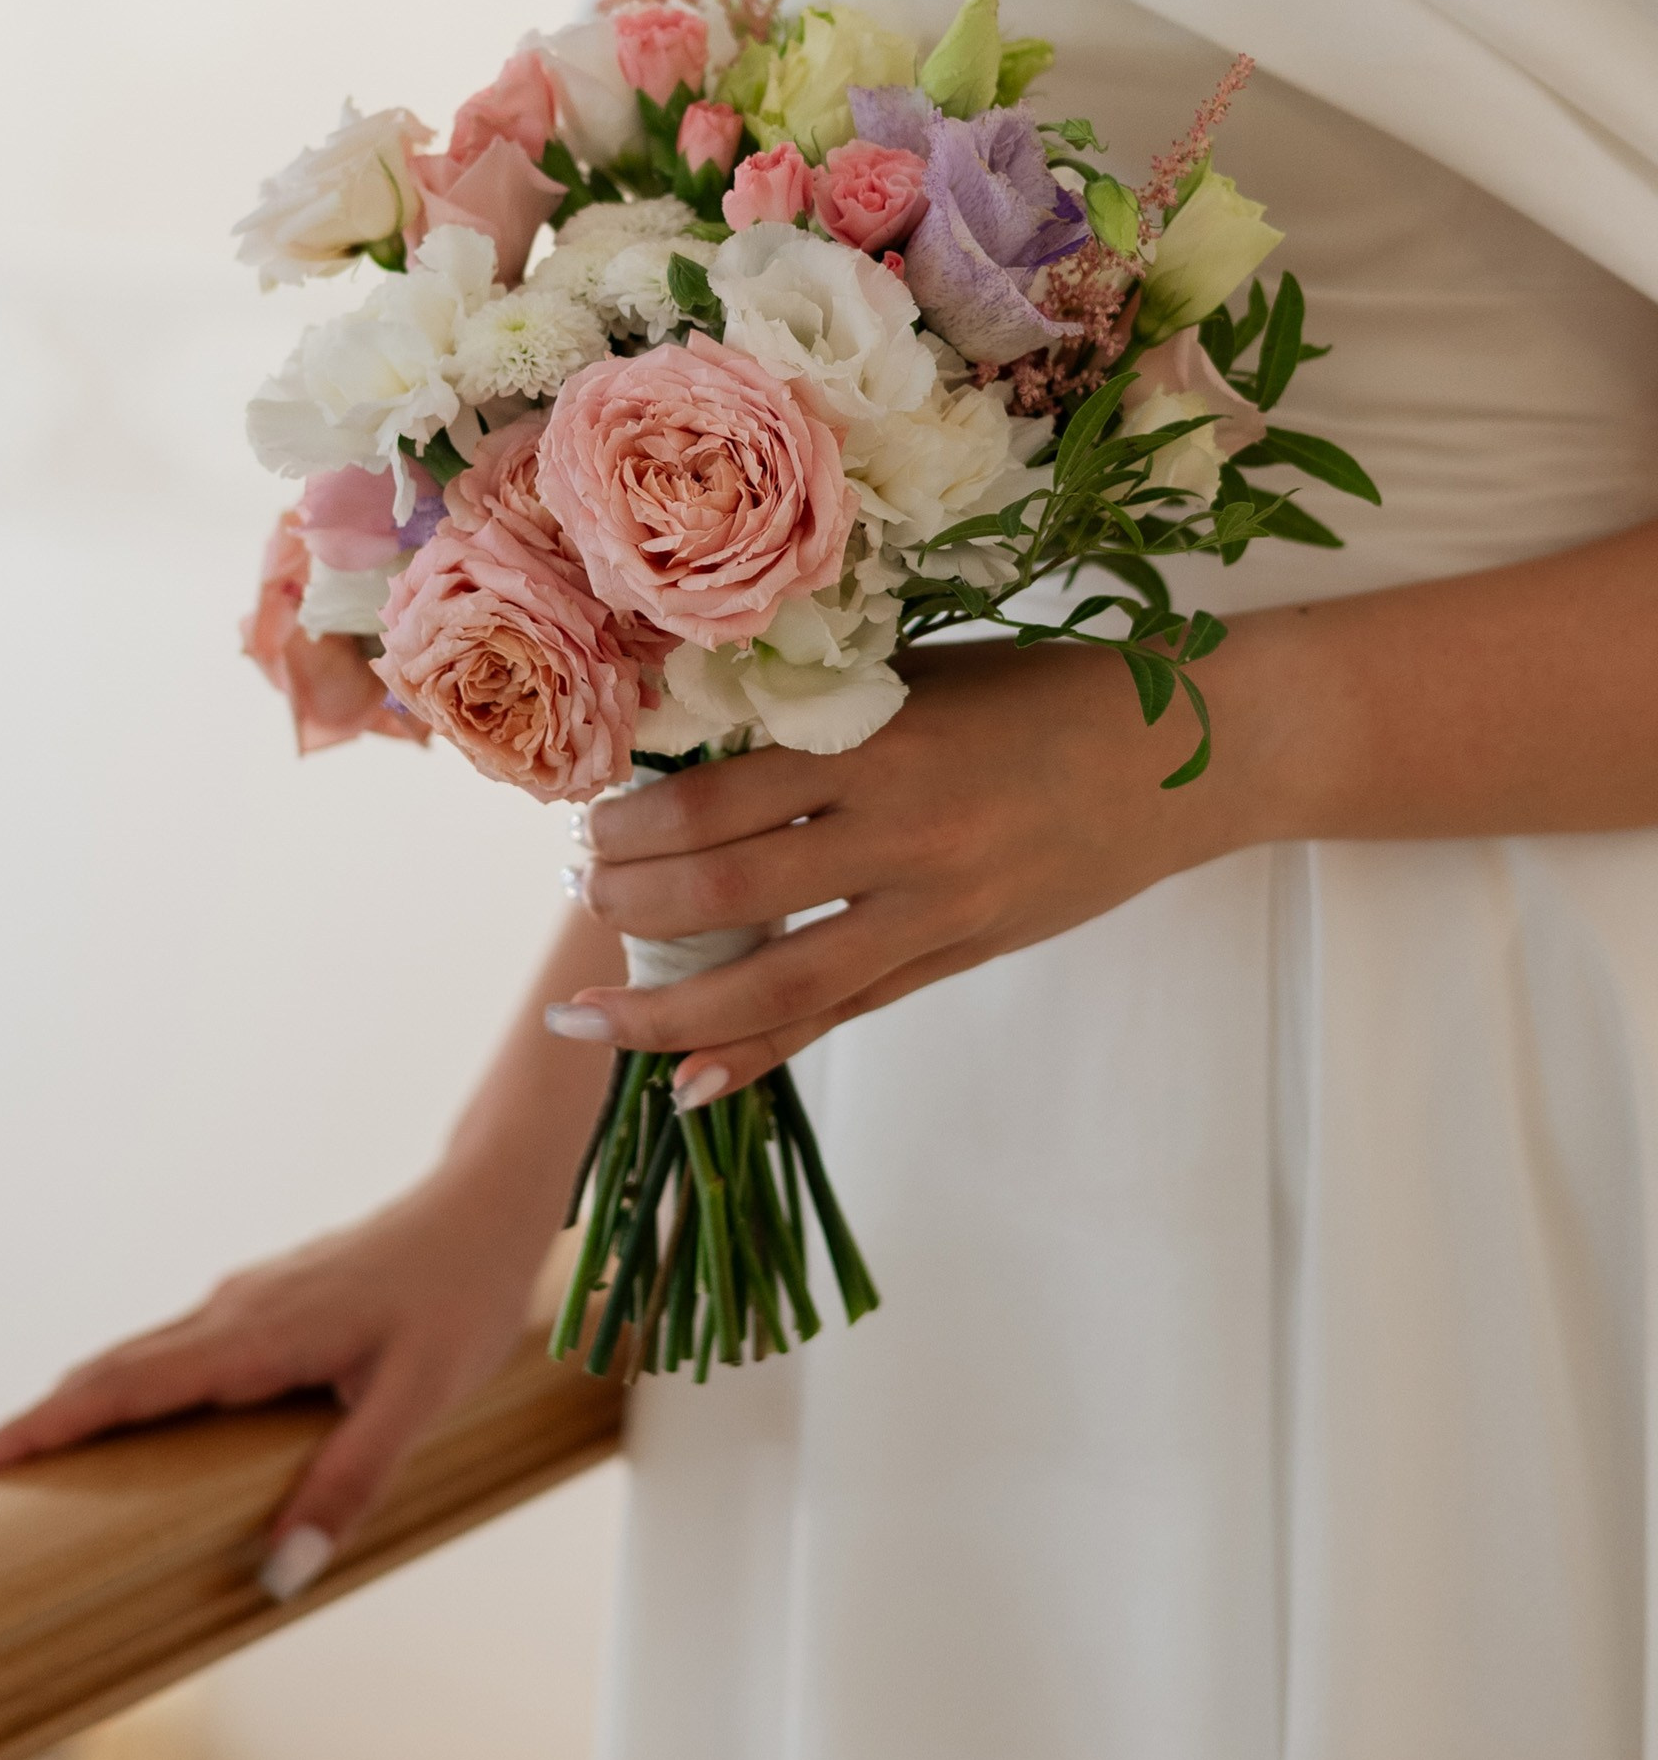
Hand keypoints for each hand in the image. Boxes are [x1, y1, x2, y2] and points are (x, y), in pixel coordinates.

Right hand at [0, 1157, 548, 1583]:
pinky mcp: (263, 1305)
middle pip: (106, 1373)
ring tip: (17, 1473)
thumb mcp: (419, 1401)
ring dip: (72, 1410)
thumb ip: (349, 1484)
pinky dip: (122, 1393)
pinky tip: (122, 1432)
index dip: (37, 1429)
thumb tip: (278, 1575)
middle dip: (29, 1430)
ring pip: (136, 1361)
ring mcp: (244, 1303)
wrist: (488, 1205)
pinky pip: (172, 1355)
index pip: (119, 1387)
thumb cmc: (461, 1297)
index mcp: (254, 1334)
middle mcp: (231, 1311)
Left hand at [564, 632, 1280, 1099]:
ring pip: (776, 977)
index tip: (584, 823)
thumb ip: (818, 716)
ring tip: (586, 1018)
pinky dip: (760, 1052)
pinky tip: (691, 1084)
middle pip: (730, 886)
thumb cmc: (1044, 691)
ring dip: (668, 1008)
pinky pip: (841, 1015)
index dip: (634, 820)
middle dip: (630, 903)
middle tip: (575, 896)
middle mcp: (903, 831)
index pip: (718, 793)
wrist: (1185, 752)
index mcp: (883, 738)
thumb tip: (685, 750)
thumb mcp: (921, 675)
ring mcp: (934, 909)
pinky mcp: (958, 958)